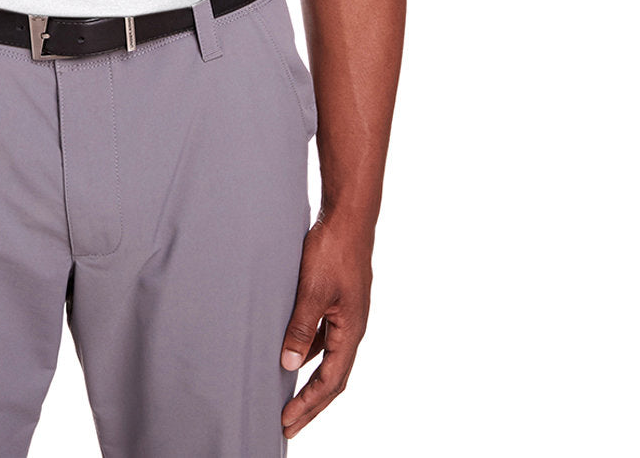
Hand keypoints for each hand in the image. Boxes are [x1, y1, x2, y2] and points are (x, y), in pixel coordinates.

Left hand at [279, 216, 373, 438]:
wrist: (347, 215)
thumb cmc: (333, 250)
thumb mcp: (312, 291)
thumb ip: (301, 328)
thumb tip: (289, 365)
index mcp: (351, 331)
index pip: (330, 381)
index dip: (309, 404)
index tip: (287, 422)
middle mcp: (352, 328)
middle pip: (333, 378)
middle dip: (310, 404)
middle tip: (287, 425)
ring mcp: (347, 314)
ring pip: (328, 358)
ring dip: (309, 379)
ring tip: (287, 397)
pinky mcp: (338, 300)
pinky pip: (323, 336)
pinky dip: (308, 351)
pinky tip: (291, 352)